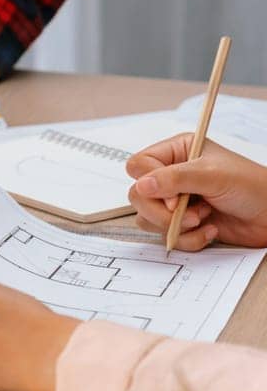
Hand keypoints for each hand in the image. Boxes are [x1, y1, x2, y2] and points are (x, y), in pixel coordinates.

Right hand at [126, 133, 266, 249]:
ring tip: (204, 219)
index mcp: (177, 152)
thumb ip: (175, 178)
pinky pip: (166, 235)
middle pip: (138, 195)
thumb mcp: (213, 176)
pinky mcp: (183, 223)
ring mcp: (176, 201)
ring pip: (147, 218)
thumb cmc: (252, 187)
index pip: (139, 166)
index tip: (176, 198)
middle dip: (162, 212)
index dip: (151, 184)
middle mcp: (172, 175)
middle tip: (189, 216)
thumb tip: (141, 186)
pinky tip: (210, 230)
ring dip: (176, 226)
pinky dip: (188, 238)